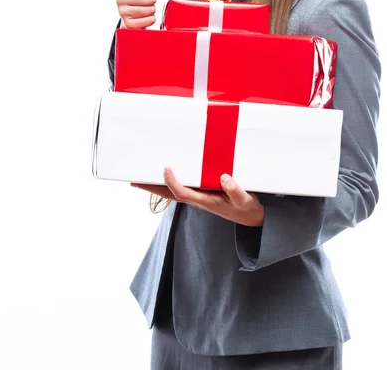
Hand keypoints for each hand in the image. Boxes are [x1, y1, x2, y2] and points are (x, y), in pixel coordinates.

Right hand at [114, 0, 155, 28]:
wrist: (131, 16)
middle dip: (152, 1)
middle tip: (145, 1)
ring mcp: (122, 13)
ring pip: (151, 10)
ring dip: (151, 11)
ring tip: (143, 9)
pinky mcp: (128, 25)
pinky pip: (148, 21)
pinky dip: (149, 20)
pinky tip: (141, 18)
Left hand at [131, 168, 264, 226]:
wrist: (252, 218)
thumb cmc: (247, 208)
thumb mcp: (245, 200)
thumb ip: (235, 190)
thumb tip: (224, 177)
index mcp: (205, 201)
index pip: (182, 193)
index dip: (172, 183)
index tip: (167, 169)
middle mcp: (198, 200)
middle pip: (170, 195)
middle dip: (152, 188)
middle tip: (135, 180)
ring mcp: (199, 198)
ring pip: (173, 192)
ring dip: (157, 186)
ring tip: (142, 178)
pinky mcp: (202, 194)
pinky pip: (182, 188)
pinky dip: (170, 183)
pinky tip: (166, 177)